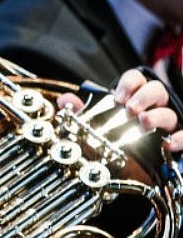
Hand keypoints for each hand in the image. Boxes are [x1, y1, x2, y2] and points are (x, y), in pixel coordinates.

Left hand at [57, 68, 182, 151]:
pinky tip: (169, 144)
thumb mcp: (98, 118)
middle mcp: (153, 104)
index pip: (137, 78)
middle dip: (143, 96)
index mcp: (135, 94)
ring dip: (158, 116)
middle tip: (130, 108)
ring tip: (144, 121)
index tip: (117, 97)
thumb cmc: (117, 130)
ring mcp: (167, 120)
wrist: (134, 159)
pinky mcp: (176, 137)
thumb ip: (81, 109)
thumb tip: (66, 101)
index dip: (128, 84)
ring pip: (169, 112)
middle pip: (156, 90)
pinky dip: (179, 139)